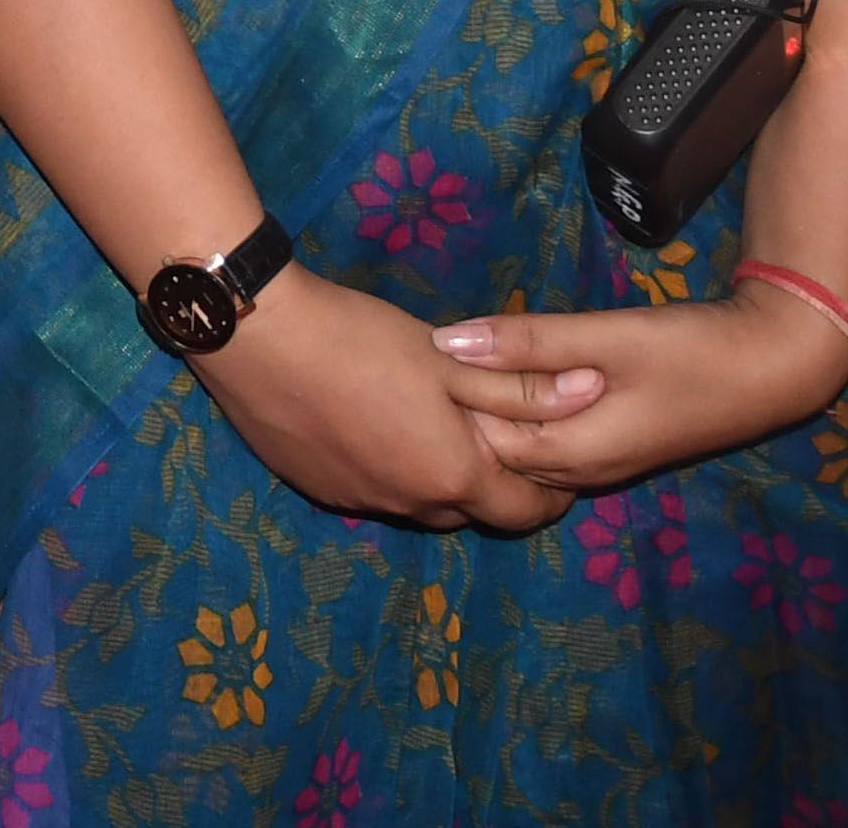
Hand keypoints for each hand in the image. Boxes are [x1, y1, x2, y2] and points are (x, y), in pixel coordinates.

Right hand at [188, 269, 597, 533]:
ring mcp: (359, 501)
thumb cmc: (360, 339)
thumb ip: (519, 386)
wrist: (255, 336)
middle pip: (471, 510)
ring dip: (435, 474)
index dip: (550, 492)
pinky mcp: (316, 489)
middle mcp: (409, 505)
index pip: (526, 512)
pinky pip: (372, 490)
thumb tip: (592, 391)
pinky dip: (387, 466)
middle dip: (491, 480)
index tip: (553, 458)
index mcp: (452, 476)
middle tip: (489, 430)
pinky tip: (368, 418)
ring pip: (418, 501)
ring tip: (426, 419)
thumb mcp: (447, 357)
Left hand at [436, 291, 847, 495]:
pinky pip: (547, 438)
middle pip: (496, 451)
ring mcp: (598, 463)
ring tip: (458, 361)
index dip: (447, 398)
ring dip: (491, 408)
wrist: (771, 367)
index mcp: (573, 454)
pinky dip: (521, 411)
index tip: (419, 353)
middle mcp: (580, 472)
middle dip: (461, 408)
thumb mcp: (607, 338)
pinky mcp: (612, 444)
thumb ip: (528, 341)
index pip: (480, 441)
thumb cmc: (690, 353)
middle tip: (426, 355)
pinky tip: (506, 375)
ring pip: (522, 446)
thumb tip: (445, 341)